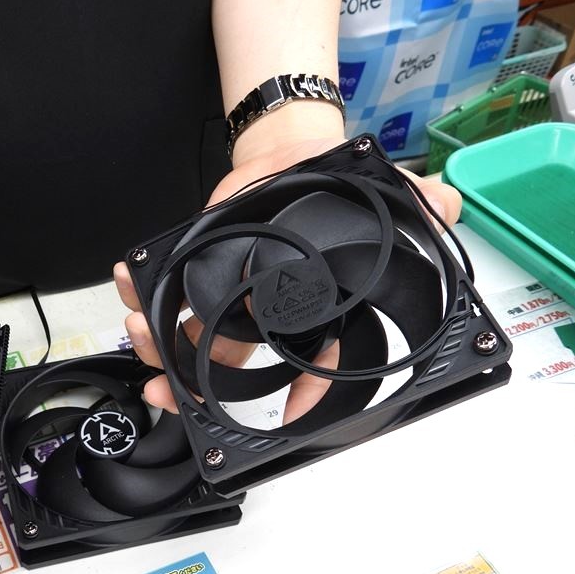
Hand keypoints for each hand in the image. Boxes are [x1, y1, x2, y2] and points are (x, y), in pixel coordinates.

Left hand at [115, 135, 461, 419]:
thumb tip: (446, 207)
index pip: (308, 372)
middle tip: (167, 388)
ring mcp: (224, 295)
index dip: (299, 399)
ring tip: (138, 332)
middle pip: (224, 369)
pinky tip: (128, 281)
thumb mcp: (389, 199)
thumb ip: (422, 208)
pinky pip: (163, 288)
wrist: (290, 156)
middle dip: (192, 382)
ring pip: (185, 338)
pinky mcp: (195, 267)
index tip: (284, 417)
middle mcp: (260, 317)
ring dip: (156, 342)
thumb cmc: (337, 192)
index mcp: (307, 319)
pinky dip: (139, 287)